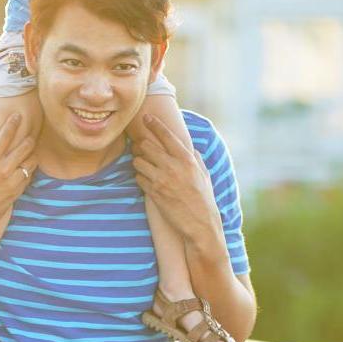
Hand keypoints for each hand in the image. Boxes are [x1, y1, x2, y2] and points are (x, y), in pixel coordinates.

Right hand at [0, 115, 37, 243]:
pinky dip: (28, 170)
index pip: (4, 137)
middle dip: (29, 138)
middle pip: (24, 148)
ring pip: (30, 163)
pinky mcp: (15, 194)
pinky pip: (28, 178)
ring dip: (31, 155)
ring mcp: (10, 183)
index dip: (12, 124)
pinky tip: (26, 167)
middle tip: (30, 134)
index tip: (18, 115)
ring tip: (30, 152)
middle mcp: (1, 170)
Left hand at [131, 115, 221, 243]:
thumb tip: (190, 148)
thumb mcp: (204, 175)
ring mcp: (162, 179)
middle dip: (142, 146)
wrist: (200, 224)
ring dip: (139, 162)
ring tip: (145, 167)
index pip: (167, 135)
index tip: (146, 117)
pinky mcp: (153, 192)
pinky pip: (138, 178)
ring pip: (138, 161)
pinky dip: (140, 178)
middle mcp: (173, 166)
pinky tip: (148, 182)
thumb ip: (195, 159)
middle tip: (142, 149)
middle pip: (146, 145)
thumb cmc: (204, 199)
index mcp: (187, 159)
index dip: (154, 124)